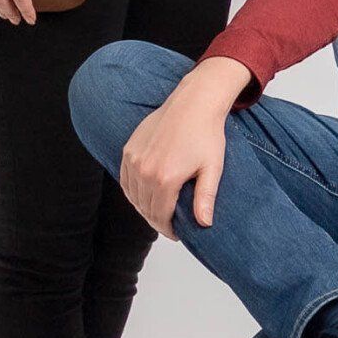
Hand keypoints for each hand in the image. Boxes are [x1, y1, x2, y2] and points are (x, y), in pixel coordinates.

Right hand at [117, 57, 250, 236]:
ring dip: (144, 207)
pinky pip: (125, 180)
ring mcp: (134, 159)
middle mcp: (145, 170)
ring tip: (159, 211)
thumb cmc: (207, 134)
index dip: (168, 229)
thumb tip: (204, 224)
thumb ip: (206, 198)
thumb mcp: (212, 168)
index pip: (159, 216)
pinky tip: (144, 195)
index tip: (176, 233)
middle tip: (169, 224)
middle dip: (157, 220)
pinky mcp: (129, 149)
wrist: (194, 103)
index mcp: (165, 179)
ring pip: (133, 196)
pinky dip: (133, 191)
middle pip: (145, 208)